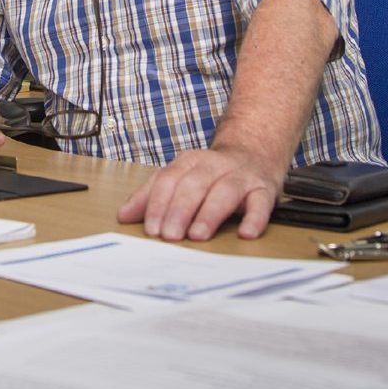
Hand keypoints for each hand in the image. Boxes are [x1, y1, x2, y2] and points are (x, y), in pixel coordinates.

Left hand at [116, 147, 285, 240]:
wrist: (254, 152)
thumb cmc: (212, 173)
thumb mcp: (180, 177)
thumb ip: (151, 195)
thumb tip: (124, 216)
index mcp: (189, 162)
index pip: (169, 180)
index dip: (158, 204)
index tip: (151, 228)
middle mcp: (214, 166)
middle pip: (193, 185)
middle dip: (179, 211)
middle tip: (169, 236)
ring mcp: (240, 177)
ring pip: (224, 192)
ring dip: (209, 214)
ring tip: (197, 236)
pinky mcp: (263, 190)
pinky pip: (260, 203)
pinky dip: (255, 218)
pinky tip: (246, 233)